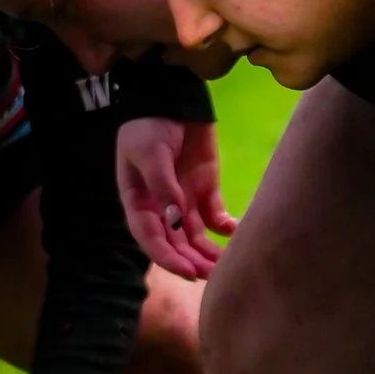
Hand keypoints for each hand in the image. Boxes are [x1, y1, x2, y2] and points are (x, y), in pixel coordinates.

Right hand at [116, 118, 238, 278]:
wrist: (173, 98)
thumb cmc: (150, 125)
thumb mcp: (150, 153)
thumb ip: (163, 186)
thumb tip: (175, 221)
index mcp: (138, 202)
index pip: (150, 238)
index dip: (167, 258)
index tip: (187, 271)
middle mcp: (160, 208)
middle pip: (176, 243)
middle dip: (192, 261)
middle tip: (214, 275)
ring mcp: (184, 200)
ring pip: (196, 237)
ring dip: (209, 253)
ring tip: (226, 266)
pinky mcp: (205, 190)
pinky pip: (215, 217)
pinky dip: (225, 228)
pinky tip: (236, 233)